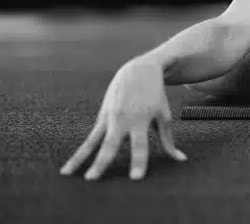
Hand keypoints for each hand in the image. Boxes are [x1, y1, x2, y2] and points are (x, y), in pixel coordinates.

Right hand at [60, 57, 186, 180]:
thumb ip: (168, 139)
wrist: (139, 69)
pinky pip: (90, 137)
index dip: (138, 161)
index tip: (135, 178)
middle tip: (93, 179)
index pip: (140, 145)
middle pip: (111, 144)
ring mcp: (110, 117)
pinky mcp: (102, 116)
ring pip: (93, 141)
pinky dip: (81, 151)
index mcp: (141, 119)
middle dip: (102, 162)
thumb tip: (181, 159)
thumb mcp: (164, 115)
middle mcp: (123, 119)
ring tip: (68, 174)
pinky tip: (71, 165)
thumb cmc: (156, 95)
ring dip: (80, 158)